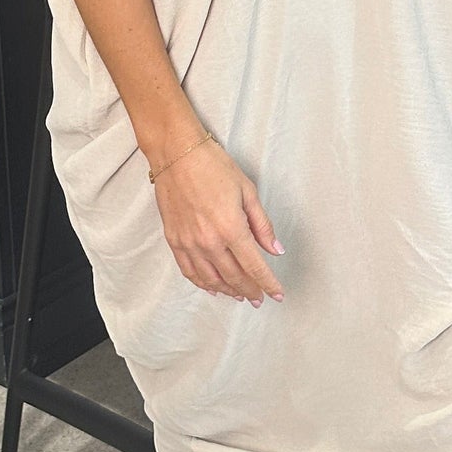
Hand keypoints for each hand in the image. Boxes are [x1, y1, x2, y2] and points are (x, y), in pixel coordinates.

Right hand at [149, 134, 284, 305]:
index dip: (268, 283)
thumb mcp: (247, 190)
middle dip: (250, 290)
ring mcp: (189, 243)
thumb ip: (262, 224)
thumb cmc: (213, 165)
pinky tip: (212, 287)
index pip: (255, 266)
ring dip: (228, 291)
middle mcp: (209, 241)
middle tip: (259, 298)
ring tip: (240, 296)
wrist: (176, 154)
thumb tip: (275, 249)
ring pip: (211, 279)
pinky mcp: (174, 240)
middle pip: (234, 277)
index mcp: (231, 227)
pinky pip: (189, 271)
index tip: (277, 294)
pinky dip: (202, 283)